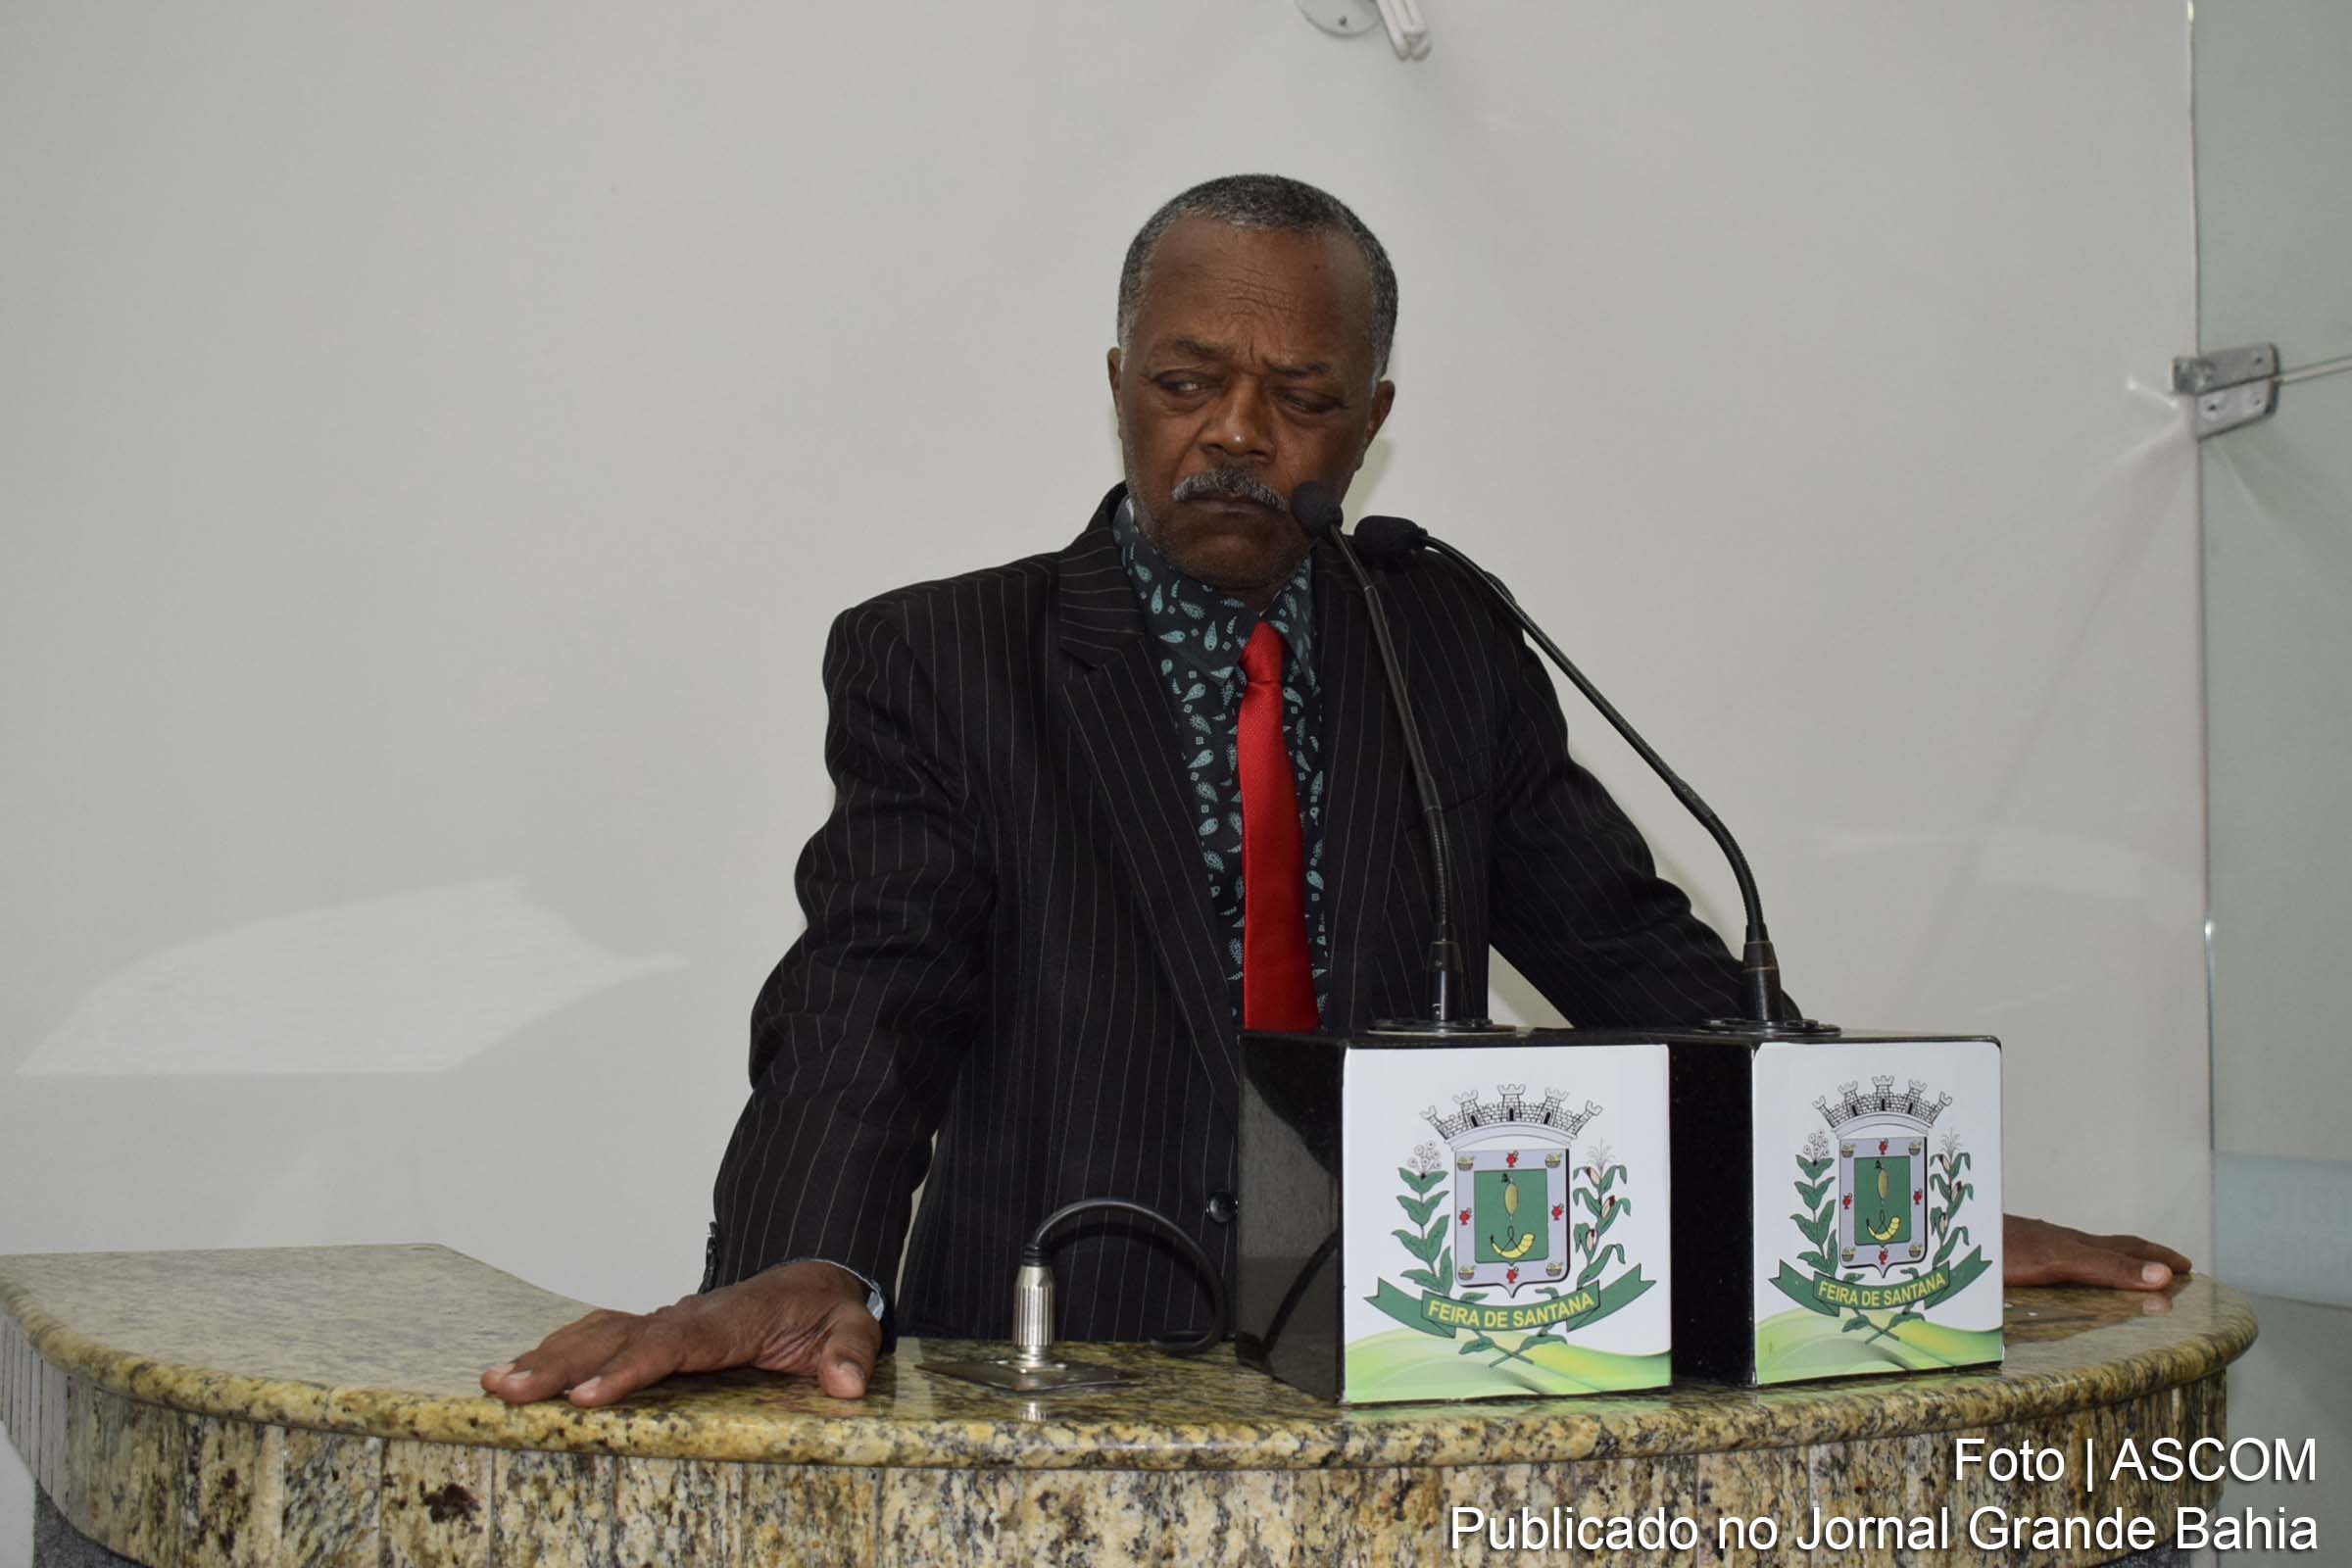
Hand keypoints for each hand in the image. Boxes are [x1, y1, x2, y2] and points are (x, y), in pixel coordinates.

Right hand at [479, 1260, 880, 1407]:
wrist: (816, 1281)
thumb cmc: (829, 1308)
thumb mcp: (856, 1325)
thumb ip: (853, 1351)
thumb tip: (846, 1384)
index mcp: (732, 1319)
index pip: (675, 1342)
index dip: (630, 1368)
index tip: (588, 1395)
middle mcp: (689, 1315)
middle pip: (618, 1336)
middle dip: (562, 1364)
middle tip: (507, 1390)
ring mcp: (668, 1321)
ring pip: (600, 1333)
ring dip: (548, 1357)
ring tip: (494, 1385)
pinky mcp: (657, 1333)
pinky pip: (602, 1337)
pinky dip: (560, 1351)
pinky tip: (523, 1374)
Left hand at [2003, 1214, 2191, 1290]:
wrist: (1949, 1233)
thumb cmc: (2000, 1249)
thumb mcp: (2061, 1262)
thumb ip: (2107, 1269)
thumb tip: (2164, 1278)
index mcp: (2076, 1246)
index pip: (2128, 1250)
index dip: (2158, 1259)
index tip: (2188, 1268)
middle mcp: (2060, 1244)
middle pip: (2110, 1249)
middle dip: (2143, 1259)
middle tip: (2172, 1270)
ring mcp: (2037, 1248)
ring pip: (2084, 1256)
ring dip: (2111, 1265)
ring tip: (2126, 1277)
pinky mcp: (2014, 1258)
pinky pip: (2058, 1263)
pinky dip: (2078, 1271)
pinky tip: (2064, 1280)